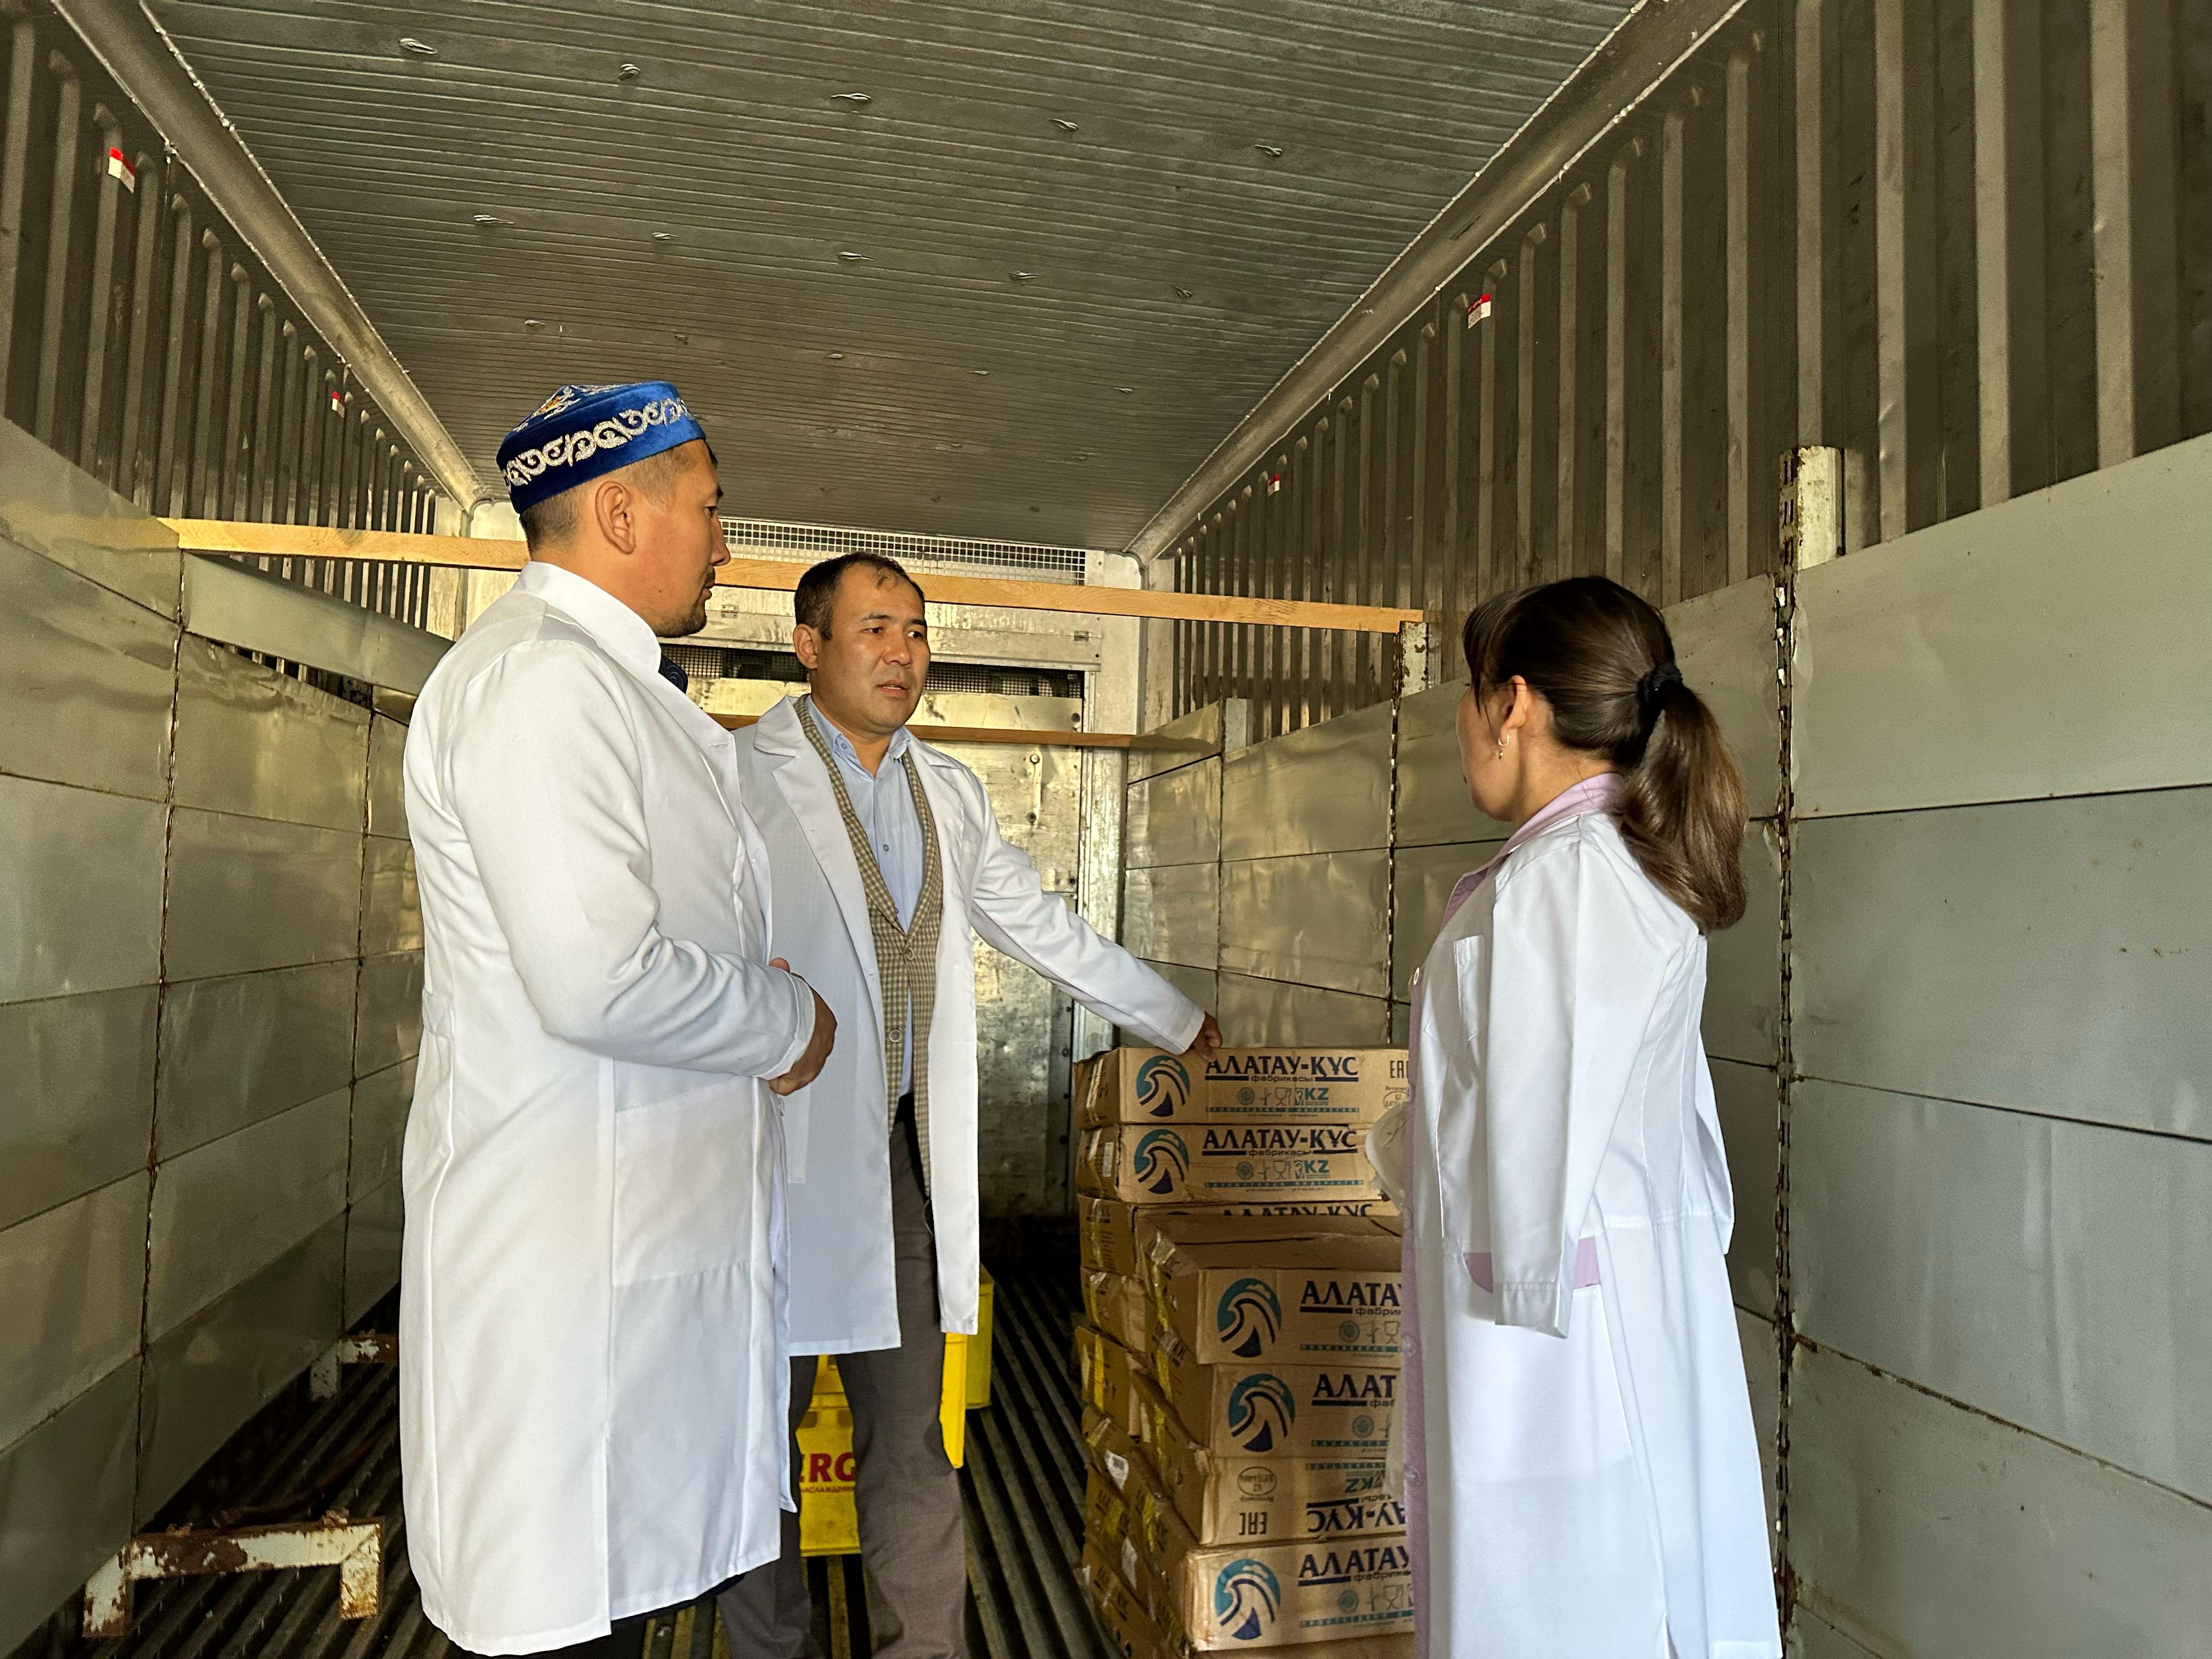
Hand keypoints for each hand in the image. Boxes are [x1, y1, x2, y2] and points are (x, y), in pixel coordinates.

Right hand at [767, 964, 834, 1095]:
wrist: (787, 1024)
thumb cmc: (790, 1003)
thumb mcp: (790, 983)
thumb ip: (785, 977)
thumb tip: (780, 965)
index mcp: (825, 1022)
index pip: (813, 1027)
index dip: (796, 1026)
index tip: (783, 1025)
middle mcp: (822, 1045)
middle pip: (806, 1049)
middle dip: (791, 1046)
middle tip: (773, 1042)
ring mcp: (812, 1063)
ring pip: (797, 1066)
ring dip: (783, 1063)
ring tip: (768, 1057)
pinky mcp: (798, 1078)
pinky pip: (785, 1083)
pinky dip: (774, 1079)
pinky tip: (765, 1073)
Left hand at [1181, 1013, 1222, 1062]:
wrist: (1175, 1012)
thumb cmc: (1190, 1024)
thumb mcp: (1198, 1039)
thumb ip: (1205, 1049)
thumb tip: (1213, 1059)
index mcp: (1212, 1026)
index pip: (1217, 1042)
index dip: (1211, 1050)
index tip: (1203, 1055)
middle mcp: (1206, 1024)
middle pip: (1207, 1041)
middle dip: (1201, 1048)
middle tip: (1193, 1053)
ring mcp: (1196, 1023)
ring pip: (1198, 1038)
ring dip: (1192, 1043)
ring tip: (1184, 1048)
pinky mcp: (1187, 1022)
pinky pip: (1189, 1034)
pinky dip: (1186, 1038)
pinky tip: (1179, 1042)